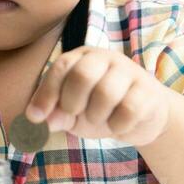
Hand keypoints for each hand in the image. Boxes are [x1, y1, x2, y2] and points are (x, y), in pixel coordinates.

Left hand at [24, 47, 172, 146]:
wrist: (141, 119)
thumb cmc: (100, 110)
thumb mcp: (71, 114)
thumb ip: (54, 114)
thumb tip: (37, 119)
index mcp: (83, 57)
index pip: (62, 66)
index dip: (46, 93)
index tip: (35, 117)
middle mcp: (106, 58)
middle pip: (82, 75)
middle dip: (73, 102)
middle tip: (76, 113)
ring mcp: (130, 71)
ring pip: (106, 93)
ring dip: (96, 116)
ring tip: (99, 119)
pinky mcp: (148, 91)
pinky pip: (129, 110)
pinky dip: (118, 125)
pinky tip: (118, 125)